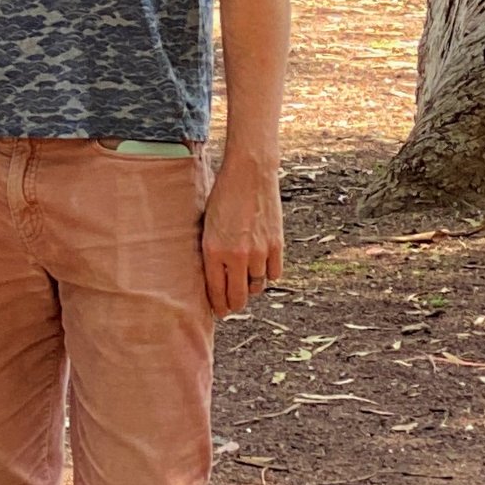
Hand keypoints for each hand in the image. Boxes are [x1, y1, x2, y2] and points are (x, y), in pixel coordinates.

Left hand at [201, 147, 283, 317]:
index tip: (219, 312)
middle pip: (237, 297)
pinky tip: (261, 267)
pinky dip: (268, 273)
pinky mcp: (276, 245)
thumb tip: (214, 278)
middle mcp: (236, 256)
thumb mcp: (208, 225)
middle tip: (232, 306)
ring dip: (250, 287)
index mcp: (213, 251)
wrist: (249, 173)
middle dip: (233, 305)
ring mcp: (258, 252)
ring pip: (256, 287)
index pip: (216, 293)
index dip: (218, 307)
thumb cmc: (223, 196)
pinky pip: (274, 274)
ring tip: (245, 282)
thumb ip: (212, 252)